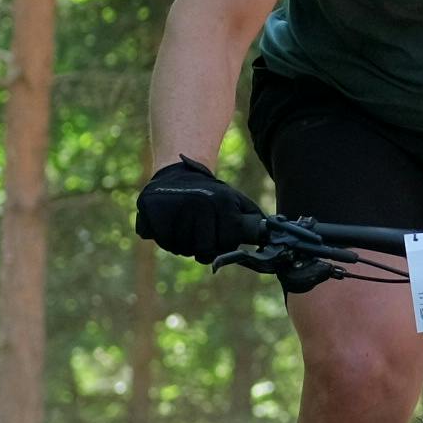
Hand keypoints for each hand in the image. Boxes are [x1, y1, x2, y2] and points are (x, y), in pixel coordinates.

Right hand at [135, 157, 259, 263]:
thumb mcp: (237, 202)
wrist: (179, 172)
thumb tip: (272, 241)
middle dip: (201, 249)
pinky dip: (162, 236)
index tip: (218, 238)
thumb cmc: (212, 195)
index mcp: (222, 202)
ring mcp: (174, 205)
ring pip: (178, 248)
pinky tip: (168, 222)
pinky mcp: (150, 207)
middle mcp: (199, 203)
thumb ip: (253, 222)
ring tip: (184, 225)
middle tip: (199, 234)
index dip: (222, 247)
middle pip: (201, 250)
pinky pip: (158, 239)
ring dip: (181, 244)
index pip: (225, 244)